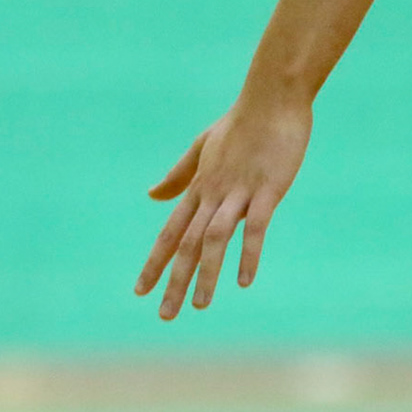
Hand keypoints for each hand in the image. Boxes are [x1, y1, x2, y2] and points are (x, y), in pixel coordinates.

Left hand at [136, 96, 312, 320]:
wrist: (272, 96)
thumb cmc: (241, 123)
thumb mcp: (203, 147)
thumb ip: (178, 175)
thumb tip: (151, 195)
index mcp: (198, 188)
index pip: (170, 232)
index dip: (154, 263)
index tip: (139, 291)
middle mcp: (211, 193)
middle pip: (187, 244)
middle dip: (173, 281)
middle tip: (164, 315)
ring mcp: (238, 192)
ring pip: (214, 239)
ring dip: (206, 274)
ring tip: (200, 306)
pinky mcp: (266, 190)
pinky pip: (255, 227)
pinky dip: (247, 254)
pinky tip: (243, 281)